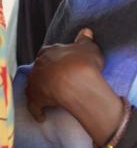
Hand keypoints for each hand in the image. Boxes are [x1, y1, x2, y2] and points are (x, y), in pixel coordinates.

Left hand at [26, 28, 121, 142]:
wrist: (76, 81)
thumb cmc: (83, 63)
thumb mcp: (89, 47)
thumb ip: (85, 40)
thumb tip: (86, 31)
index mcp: (49, 52)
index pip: (49, 52)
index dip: (57, 58)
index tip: (64, 62)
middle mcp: (38, 66)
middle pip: (40, 69)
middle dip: (47, 73)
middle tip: (60, 78)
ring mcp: (35, 82)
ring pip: (35, 85)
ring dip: (42, 90)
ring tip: (53, 95)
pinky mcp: (35, 99)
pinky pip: (35, 106)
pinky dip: (38, 111)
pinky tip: (43, 116)